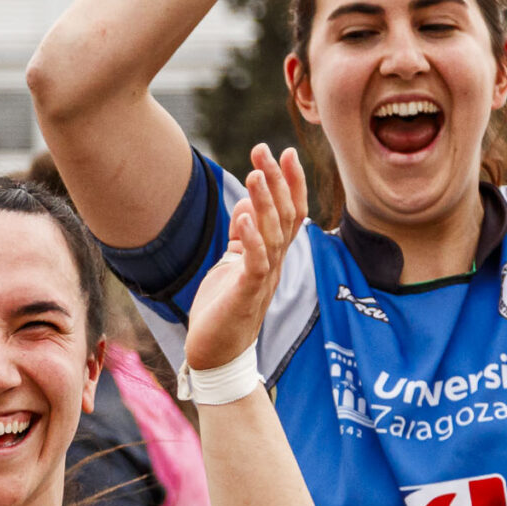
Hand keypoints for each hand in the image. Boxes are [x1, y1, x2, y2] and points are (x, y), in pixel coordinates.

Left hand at [182, 147, 308, 372]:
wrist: (216, 355)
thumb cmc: (223, 310)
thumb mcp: (232, 265)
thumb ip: (242, 236)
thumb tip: (248, 204)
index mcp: (272, 255)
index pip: (290, 212)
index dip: (290, 182)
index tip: (284, 150)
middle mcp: (274, 265)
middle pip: (285, 216)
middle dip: (277, 181)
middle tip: (265, 150)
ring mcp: (262, 280)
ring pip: (272, 236)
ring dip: (264, 203)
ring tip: (254, 174)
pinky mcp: (246, 295)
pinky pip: (255, 264)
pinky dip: (250, 240)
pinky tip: (244, 218)